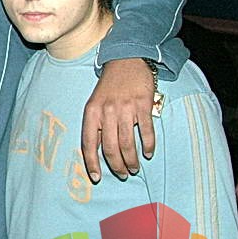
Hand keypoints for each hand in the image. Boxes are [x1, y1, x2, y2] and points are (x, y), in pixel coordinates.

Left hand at [81, 58, 154, 182]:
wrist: (126, 61)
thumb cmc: (109, 87)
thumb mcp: (95, 104)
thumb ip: (97, 126)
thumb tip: (98, 152)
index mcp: (92, 112)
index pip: (89, 143)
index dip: (92, 163)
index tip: (96, 177)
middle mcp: (107, 112)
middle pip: (111, 148)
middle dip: (117, 166)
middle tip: (123, 174)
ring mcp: (126, 109)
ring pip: (128, 144)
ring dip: (132, 160)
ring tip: (134, 167)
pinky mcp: (143, 105)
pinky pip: (146, 132)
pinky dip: (148, 145)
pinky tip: (148, 153)